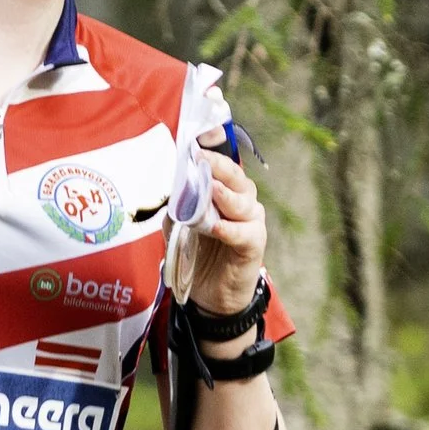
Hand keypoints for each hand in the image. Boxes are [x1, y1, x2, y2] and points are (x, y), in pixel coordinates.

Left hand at [185, 143, 268, 323]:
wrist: (210, 294)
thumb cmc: (198, 252)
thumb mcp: (180, 224)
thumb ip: (179, 205)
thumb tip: (175, 187)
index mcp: (225, 190)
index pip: (223, 163)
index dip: (216, 147)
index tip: (204, 134)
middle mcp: (242, 201)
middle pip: (236, 177)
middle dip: (219, 166)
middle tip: (202, 158)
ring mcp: (250, 222)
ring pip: (243, 202)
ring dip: (226, 196)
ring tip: (213, 190)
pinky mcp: (254, 245)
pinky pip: (244, 234)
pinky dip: (230, 229)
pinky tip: (217, 227)